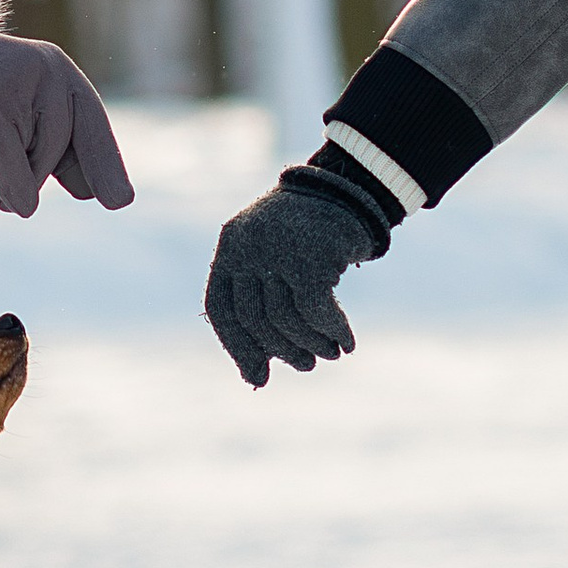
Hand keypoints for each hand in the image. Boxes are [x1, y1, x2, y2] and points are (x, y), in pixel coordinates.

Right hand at [0, 23, 134, 215]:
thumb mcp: (13, 119)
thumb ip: (47, 147)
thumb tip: (91, 191)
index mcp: (57, 69)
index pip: (89, 121)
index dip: (104, 162)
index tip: (118, 201)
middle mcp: (43, 65)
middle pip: (58, 139)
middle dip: (40, 174)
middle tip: (17, 204)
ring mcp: (10, 76)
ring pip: (34, 149)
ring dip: (18, 179)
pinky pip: (6, 151)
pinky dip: (14, 182)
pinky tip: (14, 203)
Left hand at [203, 172, 386, 387]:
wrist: (347, 189)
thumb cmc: (308, 234)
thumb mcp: (273, 260)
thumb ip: (260, 306)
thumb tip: (254, 378)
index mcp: (230, 246)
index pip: (220, 308)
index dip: (237, 346)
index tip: (259, 375)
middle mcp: (247, 245)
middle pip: (254, 318)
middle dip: (282, 350)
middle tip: (307, 365)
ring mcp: (277, 248)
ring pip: (285, 318)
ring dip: (311, 344)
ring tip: (330, 353)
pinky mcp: (311, 253)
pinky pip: (316, 309)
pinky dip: (333, 331)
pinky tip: (347, 342)